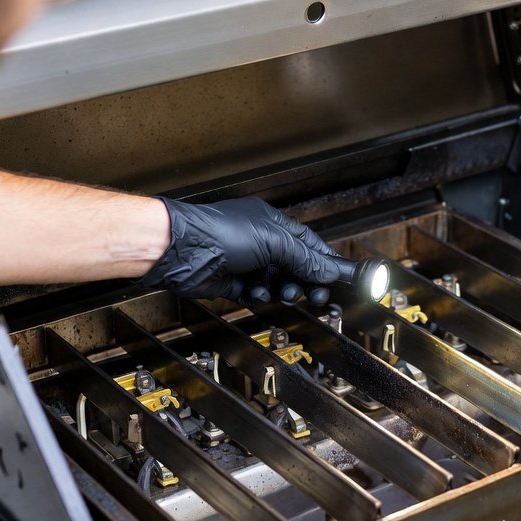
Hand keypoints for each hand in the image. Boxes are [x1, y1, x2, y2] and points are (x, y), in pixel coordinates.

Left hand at [139, 196, 341, 304]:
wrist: (182, 251)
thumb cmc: (218, 232)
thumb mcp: (272, 241)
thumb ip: (303, 257)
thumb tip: (327, 269)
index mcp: (272, 224)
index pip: (307, 244)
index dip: (323, 261)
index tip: (337, 278)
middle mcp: (259, 241)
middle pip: (294, 266)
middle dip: (306, 281)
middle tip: (315, 295)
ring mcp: (245, 262)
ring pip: (276, 283)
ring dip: (283, 290)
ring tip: (284, 293)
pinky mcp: (232, 282)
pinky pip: (255, 294)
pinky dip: (259, 296)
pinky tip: (256, 293)